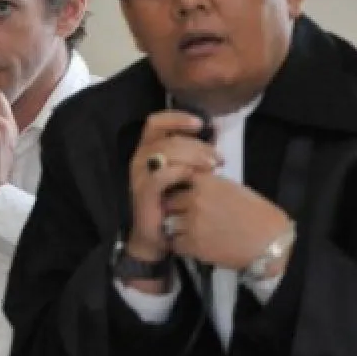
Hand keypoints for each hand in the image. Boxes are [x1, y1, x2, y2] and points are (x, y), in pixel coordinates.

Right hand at [126, 111, 222, 263]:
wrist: (159, 237)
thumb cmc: (175, 204)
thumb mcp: (186, 173)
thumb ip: (194, 154)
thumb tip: (215, 133)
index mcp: (148, 151)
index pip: (156, 123)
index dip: (177, 118)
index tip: (201, 123)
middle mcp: (140, 160)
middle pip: (167, 138)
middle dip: (197, 144)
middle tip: (218, 158)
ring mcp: (139, 177)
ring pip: (163, 152)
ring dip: (192, 156)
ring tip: (212, 167)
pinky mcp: (142, 194)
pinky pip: (159, 175)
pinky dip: (179, 172)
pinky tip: (194, 178)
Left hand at [163, 174, 292, 273]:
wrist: (270, 242)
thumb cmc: (258, 215)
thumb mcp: (234, 189)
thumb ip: (210, 186)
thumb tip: (192, 185)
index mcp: (206, 183)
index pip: (177, 180)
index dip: (178, 189)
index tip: (182, 197)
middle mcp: (195, 200)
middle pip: (169, 202)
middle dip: (175, 210)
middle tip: (184, 217)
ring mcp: (192, 222)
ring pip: (169, 223)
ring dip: (176, 228)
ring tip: (189, 233)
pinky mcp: (192, 244)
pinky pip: (175, 243)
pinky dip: (182, 246)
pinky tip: (194, 245)